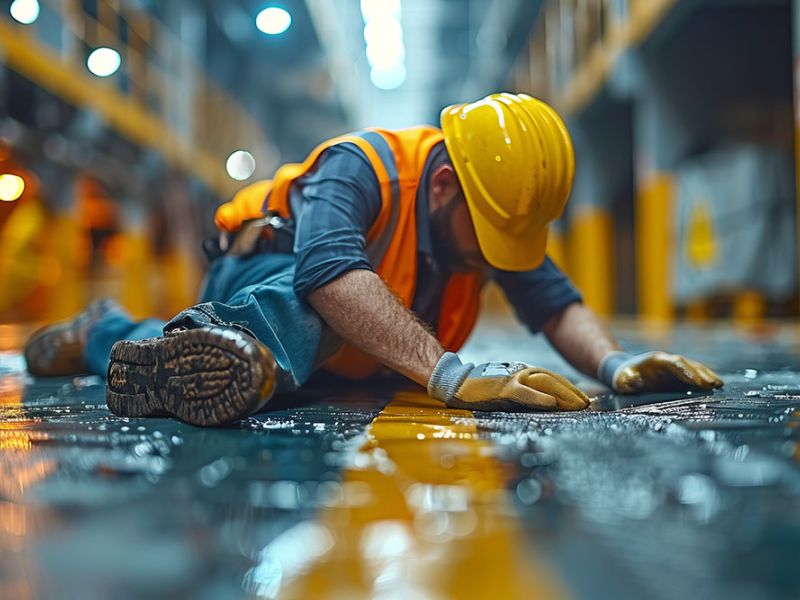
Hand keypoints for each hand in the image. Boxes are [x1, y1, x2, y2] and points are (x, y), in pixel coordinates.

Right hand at [428, 353, 589, 411]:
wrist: (455, 381)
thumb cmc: (479, 388)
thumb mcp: (505, 390)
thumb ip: (523, 394)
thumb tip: (544, 406)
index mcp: (521, 373)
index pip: (550, 379)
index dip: (568, 388)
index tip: (582, 400)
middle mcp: (519, 372)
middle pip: (551, 380)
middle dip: (571, 392)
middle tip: (586, 405)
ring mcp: (511, 379)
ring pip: (543, 384)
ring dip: (562, 395)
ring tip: (578, 406)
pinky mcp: (501, 388)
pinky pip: (524, 393)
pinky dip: (538, 397)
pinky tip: (552, 403)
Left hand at [599, 351, 722, 393]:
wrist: (624, 371)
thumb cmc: (623, 378)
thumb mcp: (622, 381)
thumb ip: (627, 381)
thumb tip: (632, 381)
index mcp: (655, 360)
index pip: (674, 364)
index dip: (686, 372)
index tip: (698, 382)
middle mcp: (667, 360)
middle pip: (687, 364)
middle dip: (701, 374)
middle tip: (713, 385)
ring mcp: (673, 366)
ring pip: (693, 367)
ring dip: (706, 374)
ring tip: (719, 384)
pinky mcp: (677, 372)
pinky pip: (694, 372)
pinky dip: (704, 377)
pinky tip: (716, 384)